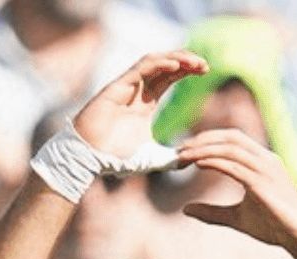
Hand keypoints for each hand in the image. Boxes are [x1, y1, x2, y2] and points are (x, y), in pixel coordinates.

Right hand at [70, 50, 207, 157]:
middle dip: (186, 61)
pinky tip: (175, 65)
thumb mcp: (152, 158)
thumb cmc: (115, 157)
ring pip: (154, 61)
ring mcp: (127, 86)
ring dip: (175, 58)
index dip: (187, 71)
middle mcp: (138, 90)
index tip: (206, 70)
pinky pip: (140, 68)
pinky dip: (158, 64)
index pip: (169, 77)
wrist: (90, 158)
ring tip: (194, 61)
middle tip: (205, 64)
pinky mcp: (117, 86)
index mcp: (146, 102)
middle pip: (165, 65)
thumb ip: (171, 158)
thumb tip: (191, 161)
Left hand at [174, 129, 296, 253]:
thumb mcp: (236, 218)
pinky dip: (214, 161)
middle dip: (203, 139)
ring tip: (183, 156)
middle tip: (179, 149)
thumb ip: (212, 212)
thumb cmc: (274, 227)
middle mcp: (265, 160)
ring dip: (204, 149)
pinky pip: (234, 165)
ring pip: (230, 148)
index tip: (185, 150)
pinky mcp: (262, 182)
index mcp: (262, 162)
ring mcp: (266, 169)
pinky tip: (198, 163)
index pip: (232, 140)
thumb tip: (185, 210)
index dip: (207, 140)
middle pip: (230, 137)